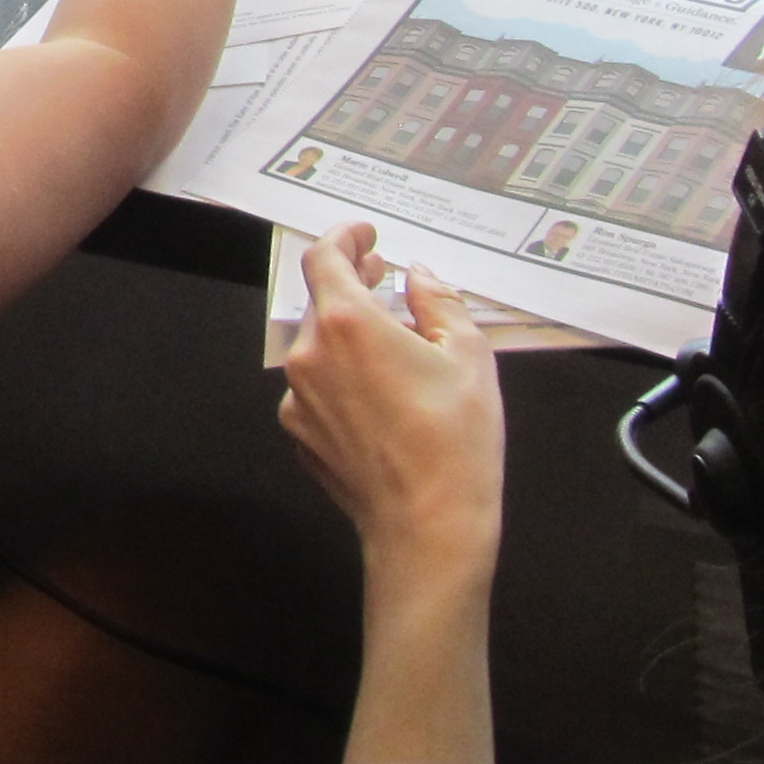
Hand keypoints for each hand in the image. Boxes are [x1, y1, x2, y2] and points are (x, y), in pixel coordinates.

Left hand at [277, 228, 503, 581]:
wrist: (426, 527)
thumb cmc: (455, 438)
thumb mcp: (467, 354)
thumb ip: (437, 300)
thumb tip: (418, 274)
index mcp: (346, 323)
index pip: (325, 258)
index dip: (345, 238)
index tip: (367, 236)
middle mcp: (308, 355)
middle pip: (322, 303)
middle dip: (352, 284)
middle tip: (383, 278)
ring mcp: (296, 399)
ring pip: (319, 348)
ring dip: (349, 336)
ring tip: (394, 346)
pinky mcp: (299, 435)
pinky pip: (318, 390)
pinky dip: (343, 378)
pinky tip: (381, 397)